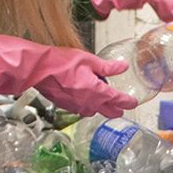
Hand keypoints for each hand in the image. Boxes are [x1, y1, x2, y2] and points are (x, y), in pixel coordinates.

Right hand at [0, 34, 136, 116]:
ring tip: (104, 102)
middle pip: (108, 111)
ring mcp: (77, 107)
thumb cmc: (61, 63)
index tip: (134, 103)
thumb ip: (108, 67)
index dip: (128, 102)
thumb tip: (122, 67)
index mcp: (97, 92)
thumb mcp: (89, 60)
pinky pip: (82, 110)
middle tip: (122, 108)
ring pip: (95, 111)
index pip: (118, 100)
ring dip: (101, 108)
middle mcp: (89, 103)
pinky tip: (85, 99)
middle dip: (117, 110)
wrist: (38, 70)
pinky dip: (87, 105)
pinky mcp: (67, 107)